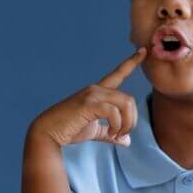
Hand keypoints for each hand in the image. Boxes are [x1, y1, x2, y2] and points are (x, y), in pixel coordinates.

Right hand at [29, 48, 146, 148]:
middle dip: (132, 120)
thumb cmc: (69, 130)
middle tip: (121, 136)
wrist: (48, 133)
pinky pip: (114, 112)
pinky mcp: (89, 104)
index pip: (118, 74)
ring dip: (126, 124)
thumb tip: (126, 141)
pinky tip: (110, 134)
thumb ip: (109, 133)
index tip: (144, 51)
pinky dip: (117, 126)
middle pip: (129, 99)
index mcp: (98, 92)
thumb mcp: (93, 131)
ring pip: (125, 103)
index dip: (131, 62)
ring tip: (116, 135)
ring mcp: (92, 94)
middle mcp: (96, 89)